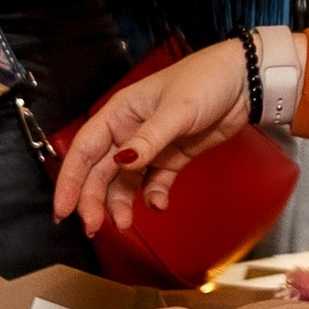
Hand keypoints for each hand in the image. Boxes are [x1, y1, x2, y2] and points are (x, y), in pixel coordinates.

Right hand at [54, 35, 302, 235]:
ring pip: (125, 182)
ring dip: (121, 204)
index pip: (85, 149)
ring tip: (125, 224)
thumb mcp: (176, 110)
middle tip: (95, 227)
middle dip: (93, 200)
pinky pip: (154, 183)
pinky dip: (153, 196)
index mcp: (120, 113)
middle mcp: (129, 131)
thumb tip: (120, 164)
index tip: (63, 209)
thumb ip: (148, 140)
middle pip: (101, 171)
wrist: (246, 84)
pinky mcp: (172, 158)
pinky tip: (159, 205)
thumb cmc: (206, 81)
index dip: (70, 180)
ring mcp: (151, 147)